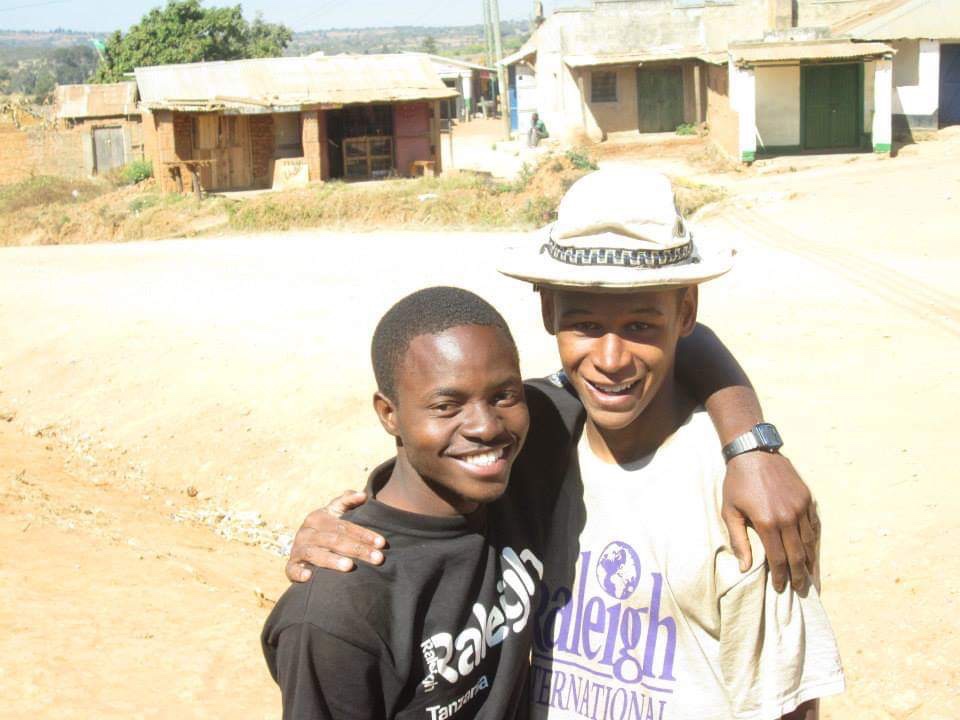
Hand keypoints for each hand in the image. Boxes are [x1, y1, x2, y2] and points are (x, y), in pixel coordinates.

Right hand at [284, 490, 386, 581]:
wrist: (301, 547)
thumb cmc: (325, 529)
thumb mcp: (334, 513)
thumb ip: (347, 502)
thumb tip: (363, 495)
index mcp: (318, 517)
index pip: (344, 526)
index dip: (364, 534)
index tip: (382, 543)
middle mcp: (306, 532)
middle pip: (335, 540)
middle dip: (358, 549)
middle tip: (378, 558)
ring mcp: (297, 549)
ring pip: (315, 554)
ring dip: (332, 560)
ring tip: (350, 566)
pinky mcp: (291, 566)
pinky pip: (292, 569)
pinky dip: (299, 573)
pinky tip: (310, 576)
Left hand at [721, 452, 819, 592]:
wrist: (753, 452)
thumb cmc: (736, 483)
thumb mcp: (730, 511)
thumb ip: (738, 540)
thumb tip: (744, 568)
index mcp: (767, 523)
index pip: (778, 559)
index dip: (780, 577)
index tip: (780, 588)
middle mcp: (787, 517)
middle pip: (797, 555)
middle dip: (798, 575)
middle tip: (799, 589)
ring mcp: (800, 507)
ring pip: (808, 542)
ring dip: (808, 560)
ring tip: (806, 574)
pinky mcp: (807, 498)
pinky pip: (813, 525)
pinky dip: (812, 540)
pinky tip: (810, 550)